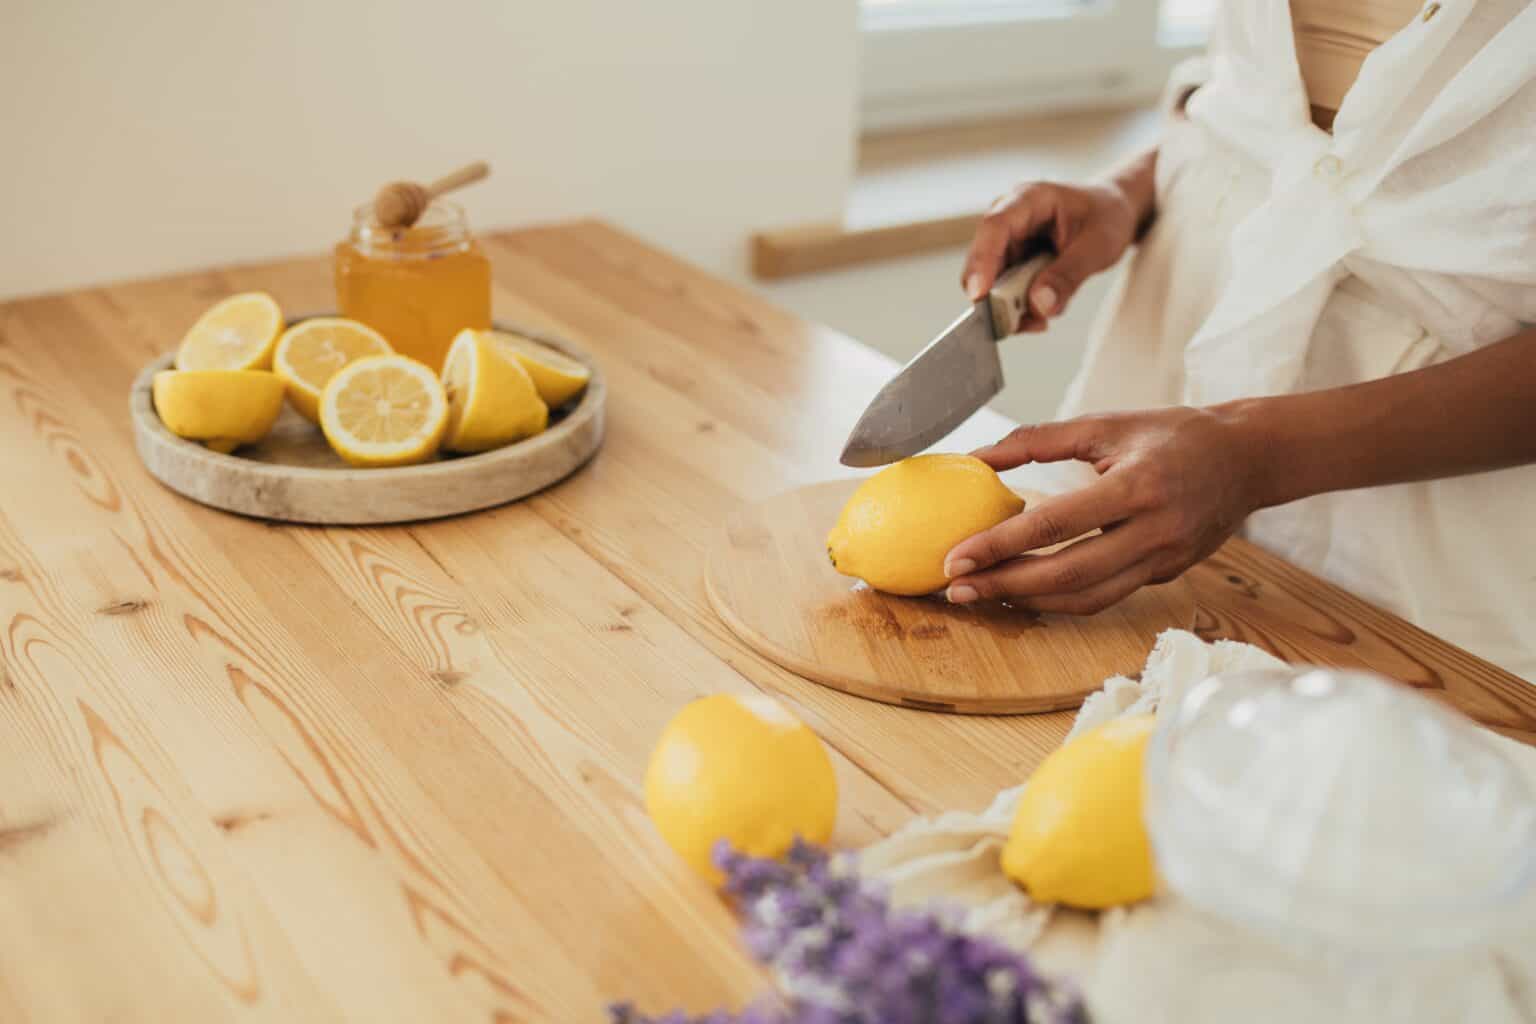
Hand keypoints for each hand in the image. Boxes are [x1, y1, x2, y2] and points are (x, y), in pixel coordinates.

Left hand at [943, 408, 1262, 613]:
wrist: (1248, 459)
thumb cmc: (1173, 435)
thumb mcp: (1106, 424)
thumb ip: (1038, 439)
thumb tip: (977, 457)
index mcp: (1137, 486)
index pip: (1055, 525)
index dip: (1000, 545)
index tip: (955, 558)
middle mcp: (1154, 531)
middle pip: (1067, 575)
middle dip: (1004, 586)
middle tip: (956, 589)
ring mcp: (1164, 560)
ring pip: (1086, 599)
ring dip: (1028, 603)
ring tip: (982, 595)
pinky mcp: (1165, 576)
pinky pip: (1105, 597)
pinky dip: (1060, 600)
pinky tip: (1024, 593)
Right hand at [961, 179, 1140, 330]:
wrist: (1112, 212)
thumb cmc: (1106, 216)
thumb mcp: (1099, 245)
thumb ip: (1070, 275)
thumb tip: (1040, 306)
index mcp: (1030, 199)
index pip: (995, 227)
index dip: (982, 260)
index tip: (979, 294)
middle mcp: (1010, 219)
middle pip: (985, 261)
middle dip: (998, 297)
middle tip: (1021, 323)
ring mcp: (1009, 243)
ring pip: (992, 282)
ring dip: (1013, 308)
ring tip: (1041, 319)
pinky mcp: (1013, 263)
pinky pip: (1005, 293)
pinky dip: (1021, 310)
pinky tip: (1041, 314)